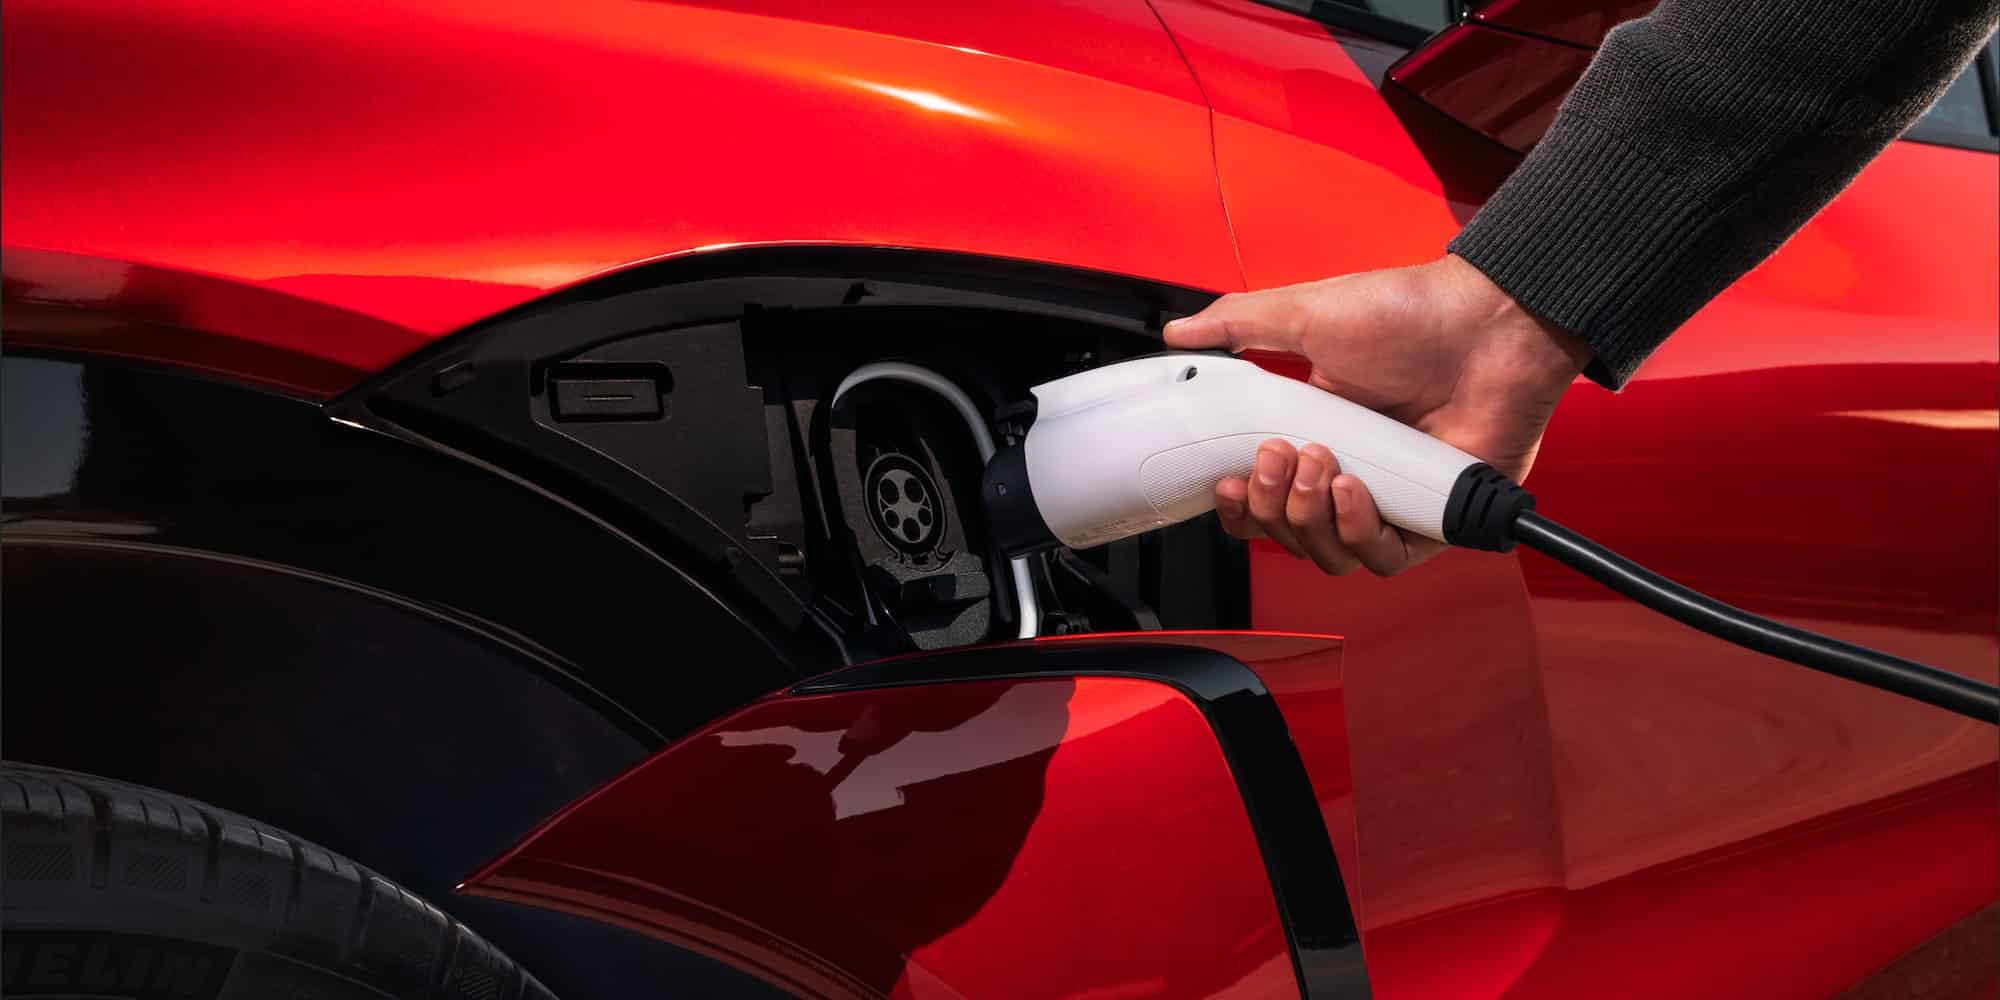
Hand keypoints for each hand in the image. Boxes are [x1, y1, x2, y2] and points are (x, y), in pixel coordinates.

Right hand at [1163, 254, 1590, 575]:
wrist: (1487, 324)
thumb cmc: (1412, 313)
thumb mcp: (1306, 313)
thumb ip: (1237, 324)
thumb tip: (1180, 332)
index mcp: (1314, 435)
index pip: (1263, 502)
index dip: (1240, 506)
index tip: (1228, 483)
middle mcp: (1351, 476)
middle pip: (1289, 535)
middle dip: (1272, 505)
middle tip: (1278, 455)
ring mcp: (1393, 500)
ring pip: (1331, 555)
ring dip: (1310, 516)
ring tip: (1321, 463)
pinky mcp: (1435, 520)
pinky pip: (1384, 559)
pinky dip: (1360, 531)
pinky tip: (1355, 489)